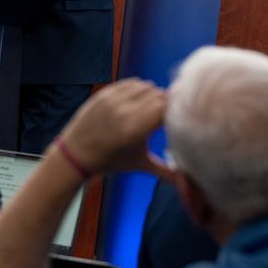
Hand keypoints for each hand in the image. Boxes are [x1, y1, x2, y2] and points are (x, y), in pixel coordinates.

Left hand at [57, 79, 171, 178]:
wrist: (76, 153)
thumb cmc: (110, 161)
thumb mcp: (141, 165)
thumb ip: (167, 172)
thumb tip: (190, 184)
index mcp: (135, 129)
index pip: (167, 107)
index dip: (176, 112)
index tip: (178, 120)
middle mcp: (124, 111)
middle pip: (158, 95)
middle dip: (166, 105)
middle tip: (167, 116)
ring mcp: (113, 99)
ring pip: (146, 86)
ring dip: (153, 95)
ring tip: (152, 109)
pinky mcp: (105, 93)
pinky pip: (132, 83)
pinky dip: (140, 89)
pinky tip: (140, 101)